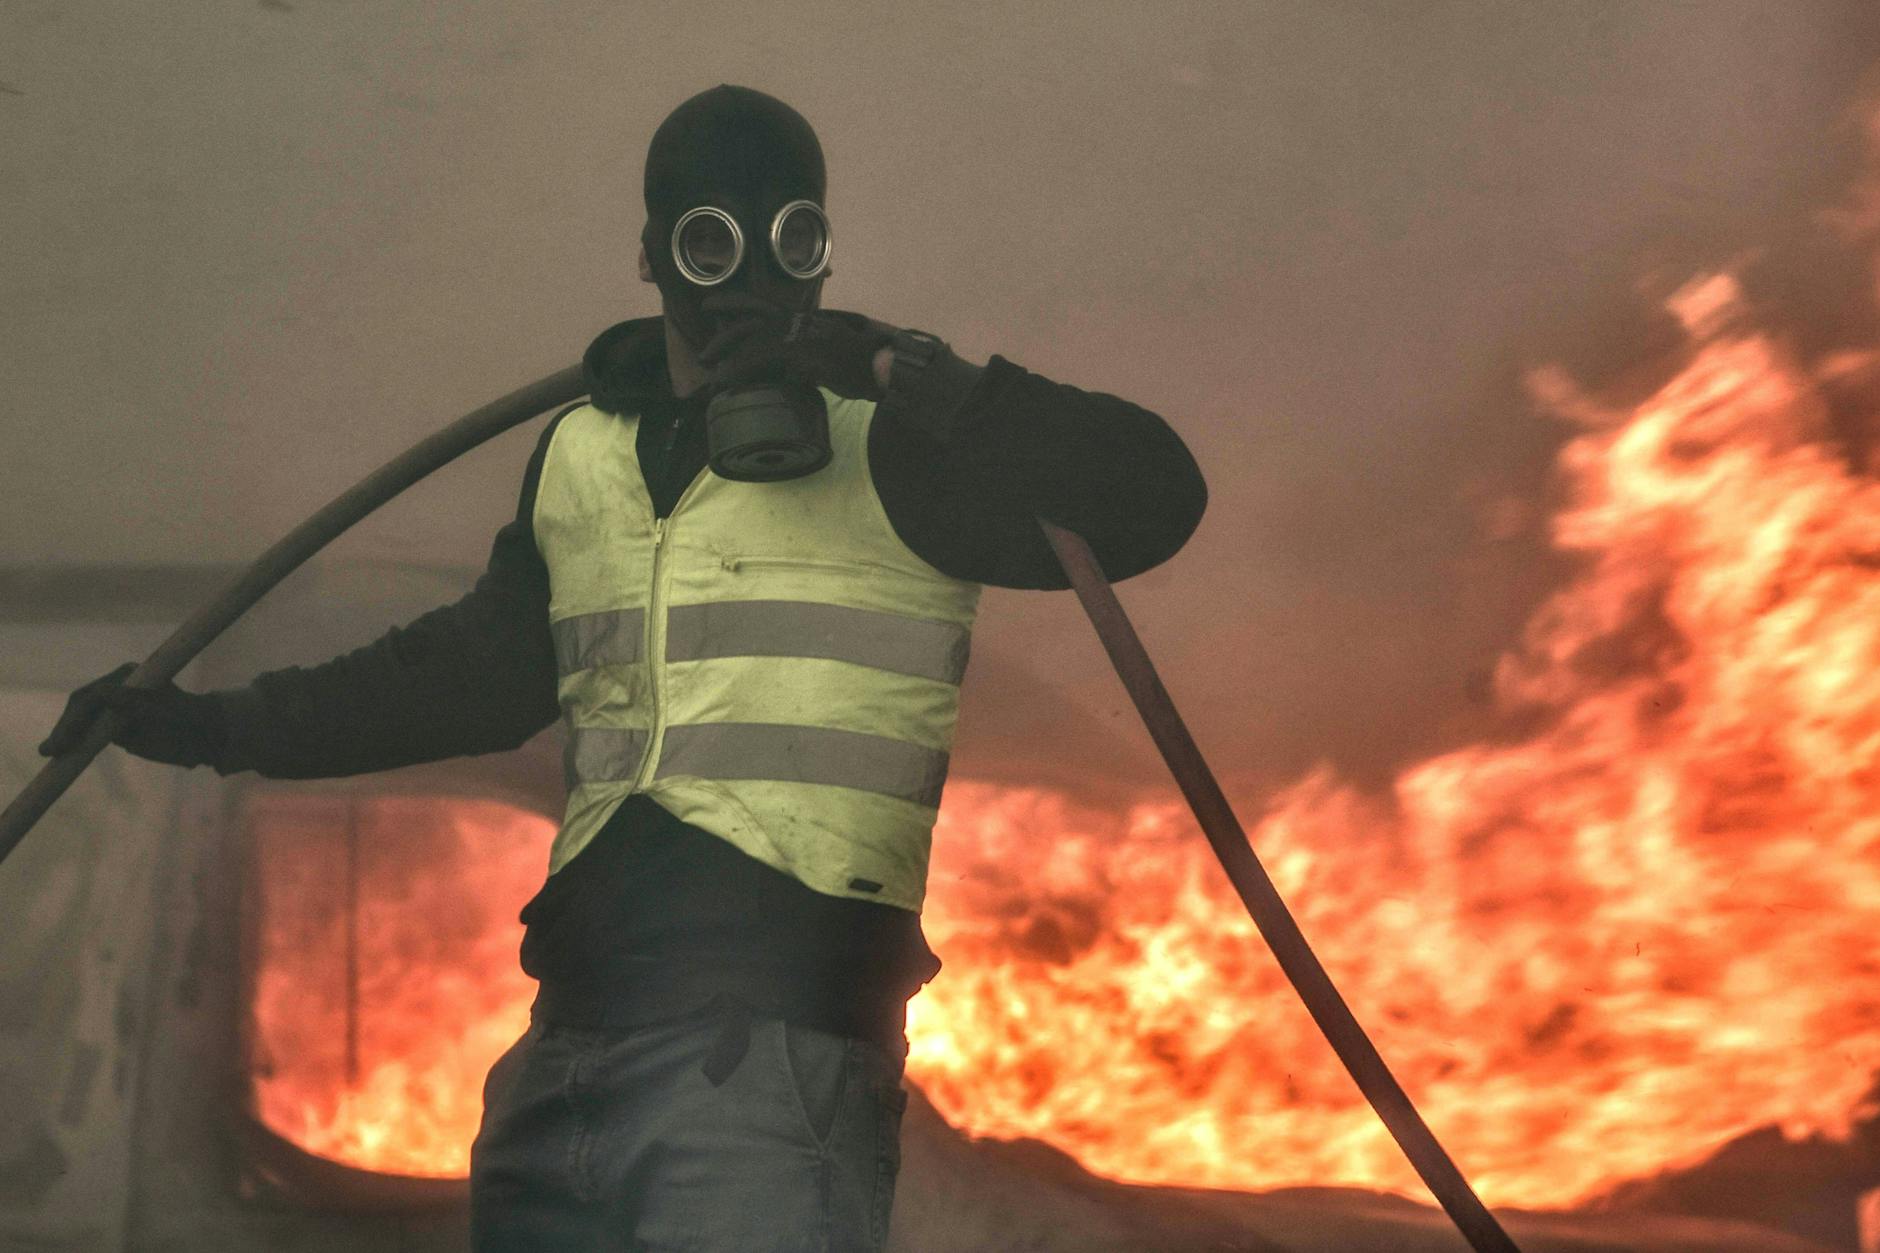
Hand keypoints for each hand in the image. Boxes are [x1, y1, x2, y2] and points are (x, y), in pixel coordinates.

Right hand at [38, 662, 227, 768]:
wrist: (201, 737)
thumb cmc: (187, 720)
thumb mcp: (161, 711)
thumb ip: (133, 703)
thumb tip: (102, 694)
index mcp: (127, 677)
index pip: (92, 696)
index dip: (75, 718)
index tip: (65, 739)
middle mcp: (115, 688)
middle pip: (80, 706)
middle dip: (65, 728)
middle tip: (51, 750)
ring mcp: (111, 707)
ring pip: (78, 719)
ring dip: (63, 735)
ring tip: (48, 753)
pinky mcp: (111, 726)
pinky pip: (86, 733)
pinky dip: (72, 743)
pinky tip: (58, 755)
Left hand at [696, 295, 896, 400]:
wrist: (877, 366)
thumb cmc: (856, 363)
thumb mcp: (823, 353)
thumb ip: (801, 357)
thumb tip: (787, 372)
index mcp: (798, 317)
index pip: (759, 304)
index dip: (733, 303)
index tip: (710, 305)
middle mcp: (794, 321)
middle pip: (748, 320)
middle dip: (723, 337)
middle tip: (702, 355)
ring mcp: (795, 335)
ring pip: (750, 342)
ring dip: (727, 361)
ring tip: (710, 378)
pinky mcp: (797, 353)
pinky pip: (758, 362)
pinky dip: (738, 372)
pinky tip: (724, 384)